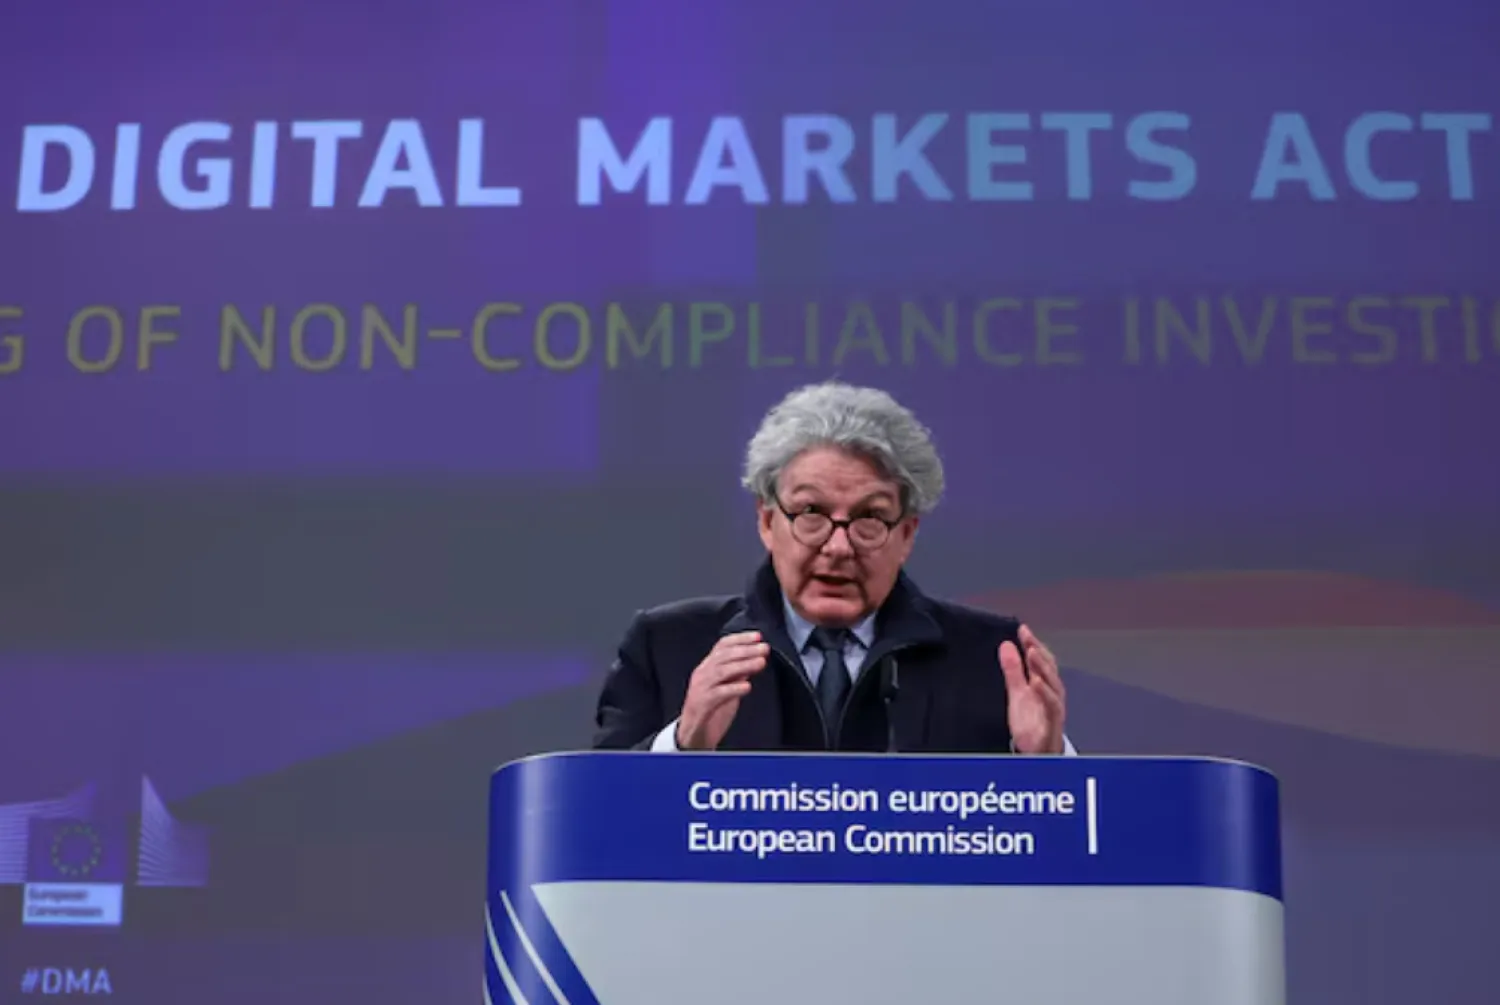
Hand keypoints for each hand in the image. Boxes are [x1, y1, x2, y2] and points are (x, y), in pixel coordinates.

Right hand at [676, 631, 768, 749]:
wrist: (692, 735)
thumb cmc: (710, 710)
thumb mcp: (726, 687)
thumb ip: (737, 674)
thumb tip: (754, 659)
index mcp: (707, 667)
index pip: (722, 645)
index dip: (740, 639)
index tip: (758, 637)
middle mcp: (702, 674)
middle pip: (724, 656)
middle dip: (746, 650)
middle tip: (763, 648)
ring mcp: (700, 689)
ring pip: (721, 671)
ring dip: (743, 665)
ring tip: (760, 663)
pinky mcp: (702, 704)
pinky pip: (718, 694)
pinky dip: (733, 688)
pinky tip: (747, 687)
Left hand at [999, 624, 1065, 753]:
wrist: (1037, 752)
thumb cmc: (1031, 722)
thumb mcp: (1017, 692)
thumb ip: (1012, 670)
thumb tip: (1006, 645)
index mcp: (1043, 683)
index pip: (1040, 660)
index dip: (1032, 643)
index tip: (1022, 629)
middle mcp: (1052, 692)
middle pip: (1048, 668)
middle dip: (1039, 652)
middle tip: (1028, 638)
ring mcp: (1054, 707)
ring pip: (1053, 684)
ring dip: (1043, 667)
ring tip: (1032, 652)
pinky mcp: (1053, 722)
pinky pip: (1052, 705)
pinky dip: (1045, 692)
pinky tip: (1036, 682)